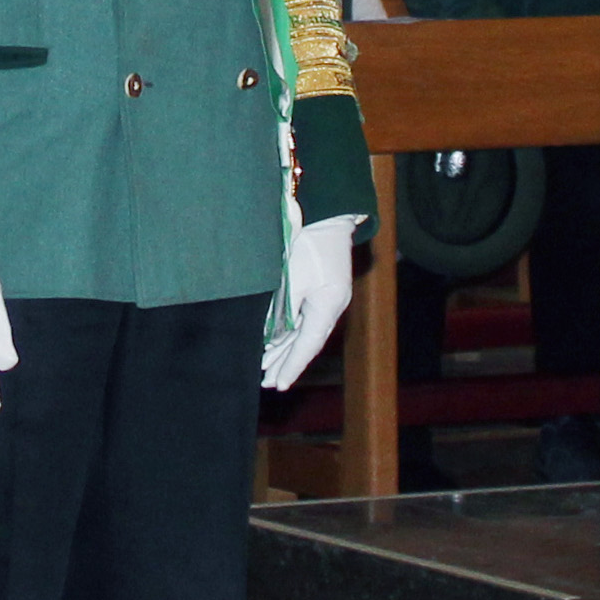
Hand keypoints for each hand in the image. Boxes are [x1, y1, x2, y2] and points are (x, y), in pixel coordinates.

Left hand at [261, 215, 360, 391]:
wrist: (326, 214)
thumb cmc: (308, 242)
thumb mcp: (291, 277)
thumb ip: (281, 308)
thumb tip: (268, 334)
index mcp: (327, 305)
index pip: (307, 345)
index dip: (292, 366)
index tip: (279, 385)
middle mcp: (331, 306)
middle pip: (307, 342)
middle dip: (287, 363)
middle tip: (269, 383)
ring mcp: (328, 298)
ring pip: (304, 331)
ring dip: (286, 349)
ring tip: (269, 368)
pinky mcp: (322, 288)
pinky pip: (304, 318)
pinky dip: (289, 332)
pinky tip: (275, 340)